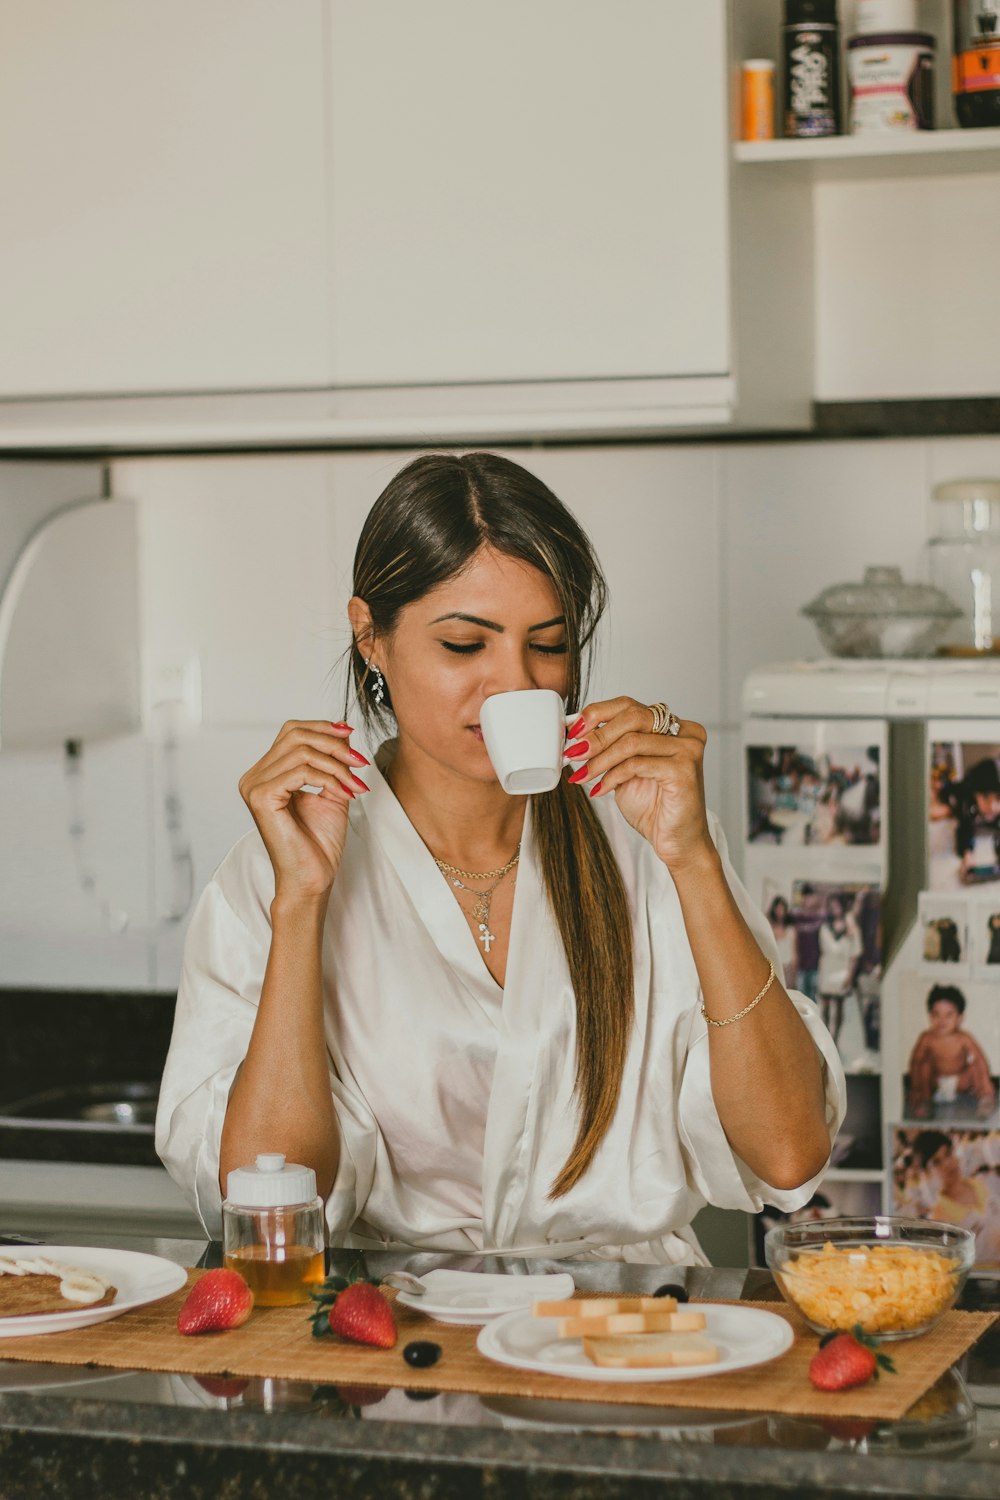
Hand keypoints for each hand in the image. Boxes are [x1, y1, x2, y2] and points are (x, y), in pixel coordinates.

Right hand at [238, 720, 368, 902]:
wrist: (312, 879)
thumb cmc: (318, 843)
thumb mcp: (331, 791)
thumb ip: (333, 762)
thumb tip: (343, 731)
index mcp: (266, 773)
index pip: (292, 732)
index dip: (323, 728)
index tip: (352, 736)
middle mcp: (254, 777)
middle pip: (295, 734)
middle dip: (333, 743)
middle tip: (359, 761)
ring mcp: (254, 786)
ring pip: (301, 751)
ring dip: (337, 764)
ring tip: (355, 783)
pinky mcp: (261, 798)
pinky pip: (301, 772)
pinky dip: (329, 778)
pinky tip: (343, 793)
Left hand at [564, 696, 711, 870]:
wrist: (675, 842)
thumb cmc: (653, 807)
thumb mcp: (625, 769)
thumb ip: (610, 747)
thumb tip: (577, 731)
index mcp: (672, 725)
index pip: (630, 706)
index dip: (597, 713)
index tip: (573, 730)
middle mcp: (685, 731)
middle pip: (632, 716)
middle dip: (597, 735)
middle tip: (573, 752)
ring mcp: (687, 748)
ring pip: (631, 741)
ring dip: (600, 760)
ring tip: (582, 775)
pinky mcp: (683, 769)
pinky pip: (636, 764)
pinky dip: (613, 777)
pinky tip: (601, 790)